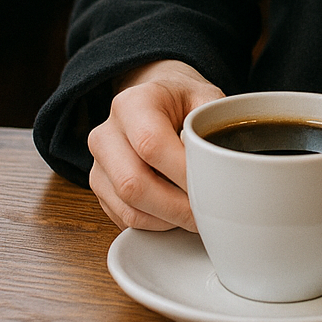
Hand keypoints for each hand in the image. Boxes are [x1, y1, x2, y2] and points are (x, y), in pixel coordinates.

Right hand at [87, 59, 224, 231]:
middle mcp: (107, 134)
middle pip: (133, 184)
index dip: (183, 172)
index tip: (211, 185)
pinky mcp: (99, 187)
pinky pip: (124, 217)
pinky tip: (176, 213)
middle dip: (176, 207)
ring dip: (168, 220)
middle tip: (208, 212)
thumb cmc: (182, 100)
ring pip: (128, 208)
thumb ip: (214, 125)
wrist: (153, 99)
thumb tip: (223, 164)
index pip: (152, 144)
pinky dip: (155, 223)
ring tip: (196, 214)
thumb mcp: (205, 98)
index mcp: (133, 103)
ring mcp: (98, 163)